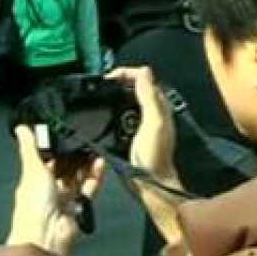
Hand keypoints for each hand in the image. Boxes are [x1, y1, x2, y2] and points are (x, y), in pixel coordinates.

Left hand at [6, 126, 105, 255]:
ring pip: (77, 178)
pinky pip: (88, 189)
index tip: (67, 135)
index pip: (46, 160)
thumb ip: (30, 147)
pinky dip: (94, 177)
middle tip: (86, 142)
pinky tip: (100, 164)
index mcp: (33, 180)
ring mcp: (63, 200)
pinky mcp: (78, 208)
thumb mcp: (32, 168)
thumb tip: (21, 126)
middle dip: (74, 157)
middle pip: (64, 169)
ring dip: (86, 165)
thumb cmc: (33, 205)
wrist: (47, 236)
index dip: (56, 148)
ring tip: (95, 150)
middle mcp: (48, 190)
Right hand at [105, 66, 176, 181]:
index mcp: (159, 105)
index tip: (107, 79)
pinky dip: (110, 109)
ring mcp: (140, 122)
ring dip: (113, 94)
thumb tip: (143, 71)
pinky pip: (120, 114)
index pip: (144, 77)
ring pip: (126, 99)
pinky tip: (100, 113)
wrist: (149, 184)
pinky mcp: (130, 133)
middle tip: (99, 86)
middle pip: (134, 86)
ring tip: (97, 96)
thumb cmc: (153, 155)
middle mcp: (151, 110)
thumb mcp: (154, 123)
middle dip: (118, 82)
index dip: (126, 73)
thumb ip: (149, 98)